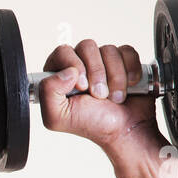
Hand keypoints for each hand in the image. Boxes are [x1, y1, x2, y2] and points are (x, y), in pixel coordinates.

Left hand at [35, 39, 163, 155]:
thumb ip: (47, 92)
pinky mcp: (123, 61)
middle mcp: (80, 66)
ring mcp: (102, 62)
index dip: (74, 65)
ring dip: (115, 76)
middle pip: (86, 47)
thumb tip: (66, 72)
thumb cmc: (92, 125)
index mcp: (60, 76)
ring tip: (114, 96)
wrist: (125, 130)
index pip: (61, 52)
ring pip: (108, 50)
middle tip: (100, 95)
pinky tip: (129, 85)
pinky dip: (130, 69)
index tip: (82, 86)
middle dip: (96, 72)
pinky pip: (126, 51)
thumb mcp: (57, 117)